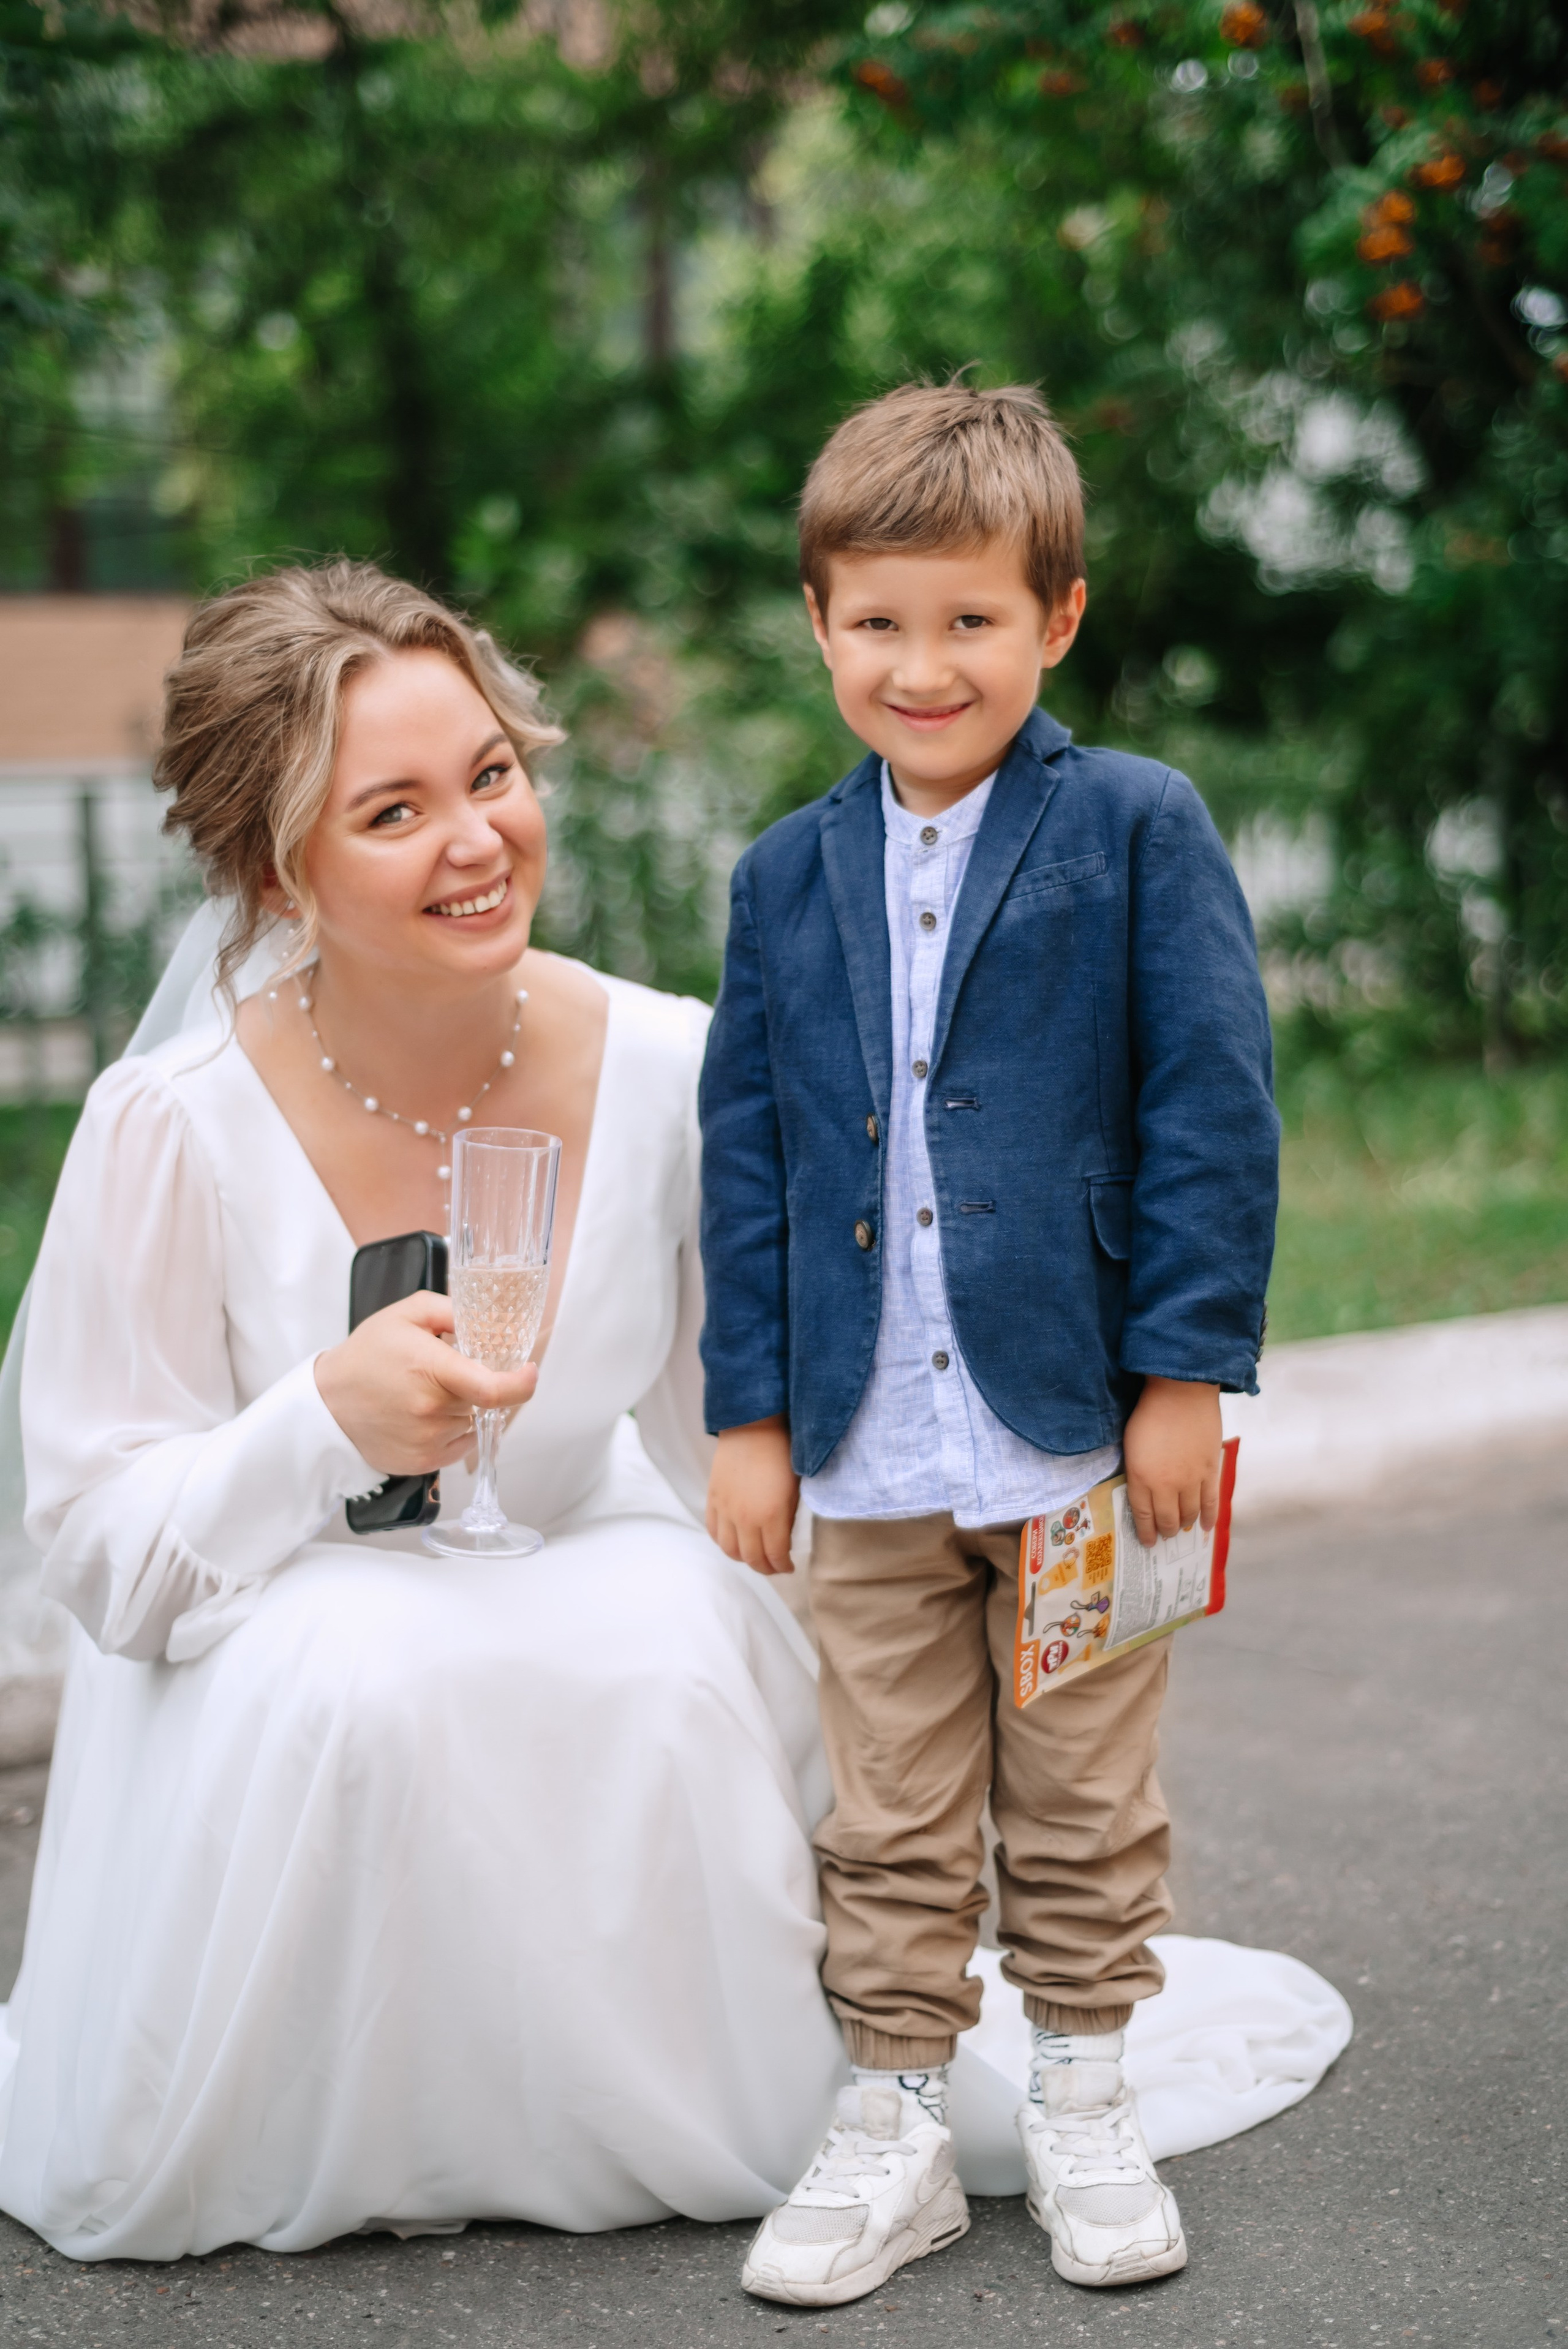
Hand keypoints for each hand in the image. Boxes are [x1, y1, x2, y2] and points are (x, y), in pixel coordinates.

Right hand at [314, 1291, 538, 1475]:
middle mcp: (432, 1410)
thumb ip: (451, 1310)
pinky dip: (453, 1430)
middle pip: (484, 1400)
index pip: (493, 1388)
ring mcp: (428, 1440)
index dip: (522, 1383)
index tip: (529, 1370)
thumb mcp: (406, 1314)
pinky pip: (460, 1445)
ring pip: (472, 1422)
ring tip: (424, 1394)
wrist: (327, 1404)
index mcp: (431, 1369)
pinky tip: (424, 1416)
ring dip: (461, 1408)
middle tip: (441, 1373)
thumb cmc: (368, 1354)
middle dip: (474, 1385)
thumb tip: (492, 1321)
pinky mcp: (424, 1463)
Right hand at [706, 1415, 799, 1574]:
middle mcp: (745, 1518)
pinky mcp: (713, 1499)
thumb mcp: (794, 1491)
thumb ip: (787, 1521)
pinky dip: (724, 1542)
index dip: (783, 1567)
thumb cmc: (783, 1454)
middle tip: (774, 1566)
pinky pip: (714, 1531)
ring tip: (754, 1555)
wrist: (755, 1426)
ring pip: (730, 1550)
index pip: (775, 1556)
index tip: (789, 1566)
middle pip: (752, 1558)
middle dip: (765, 1568)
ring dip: (743, 1558)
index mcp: (772, 1516)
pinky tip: (734, 1541)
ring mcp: (726, 1509)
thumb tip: (782, 1542)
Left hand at [1123, 1376, 1221, 1547]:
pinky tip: (1206, 1528)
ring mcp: (1191, 1479)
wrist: (1180, 1393)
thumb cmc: (1149, 1413)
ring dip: (1184, 1524)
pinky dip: (1209, 1517)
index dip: (1146, 1531)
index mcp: (1141, 1477)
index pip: (1143, 1514)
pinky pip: (1211, 1502)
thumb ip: (1137, 1471)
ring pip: (1189, 1514)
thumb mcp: (1131, 1445)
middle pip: (1167, 1518)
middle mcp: (1166, 1485)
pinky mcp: (1211, 1471)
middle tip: (1164, 1536)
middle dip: (1165, 1531)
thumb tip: (1143, 1490)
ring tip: (1181, 1529)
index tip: (1147, 1542)